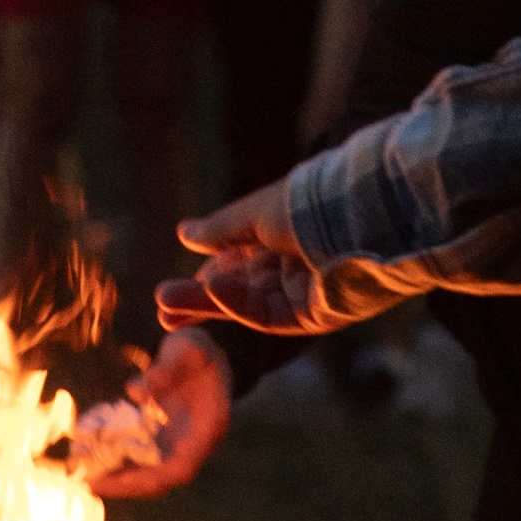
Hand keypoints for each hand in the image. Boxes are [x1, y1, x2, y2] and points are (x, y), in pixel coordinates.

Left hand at [69, 330, 234, 496]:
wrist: (205, 357)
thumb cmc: (198, 352)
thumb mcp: (187, 350)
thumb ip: (166, 368)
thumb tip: (134, 392)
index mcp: (209, 428)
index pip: (182, 468)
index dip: (152, 479)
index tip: (121, 482)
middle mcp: (196, 444)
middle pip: (163, 479)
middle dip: (127, 485)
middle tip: (91, 484)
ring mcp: (180, 445)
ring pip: (151, 474)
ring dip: (120, 479)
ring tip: (86, 477)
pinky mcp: (164, 441)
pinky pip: (142, 460)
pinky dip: (120, 462)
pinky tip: (93, 459)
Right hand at [154, 177, 346, 336]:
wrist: (358, 214)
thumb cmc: (310, 204)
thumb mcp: (255, 212)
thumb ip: (220, 229)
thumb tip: (183, 233)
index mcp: (285, 237)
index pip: (239, 264)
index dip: (207, 275)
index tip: (173, 287)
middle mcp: (296, 267)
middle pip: (241, 290)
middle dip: (200, 299)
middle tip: (161, 310)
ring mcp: (307, 293)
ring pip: (250, 305)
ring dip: (210, 305)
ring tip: (167, 308)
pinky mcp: (318, 314)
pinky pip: (273, 316)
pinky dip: (241, 305)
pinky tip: (214, 292)